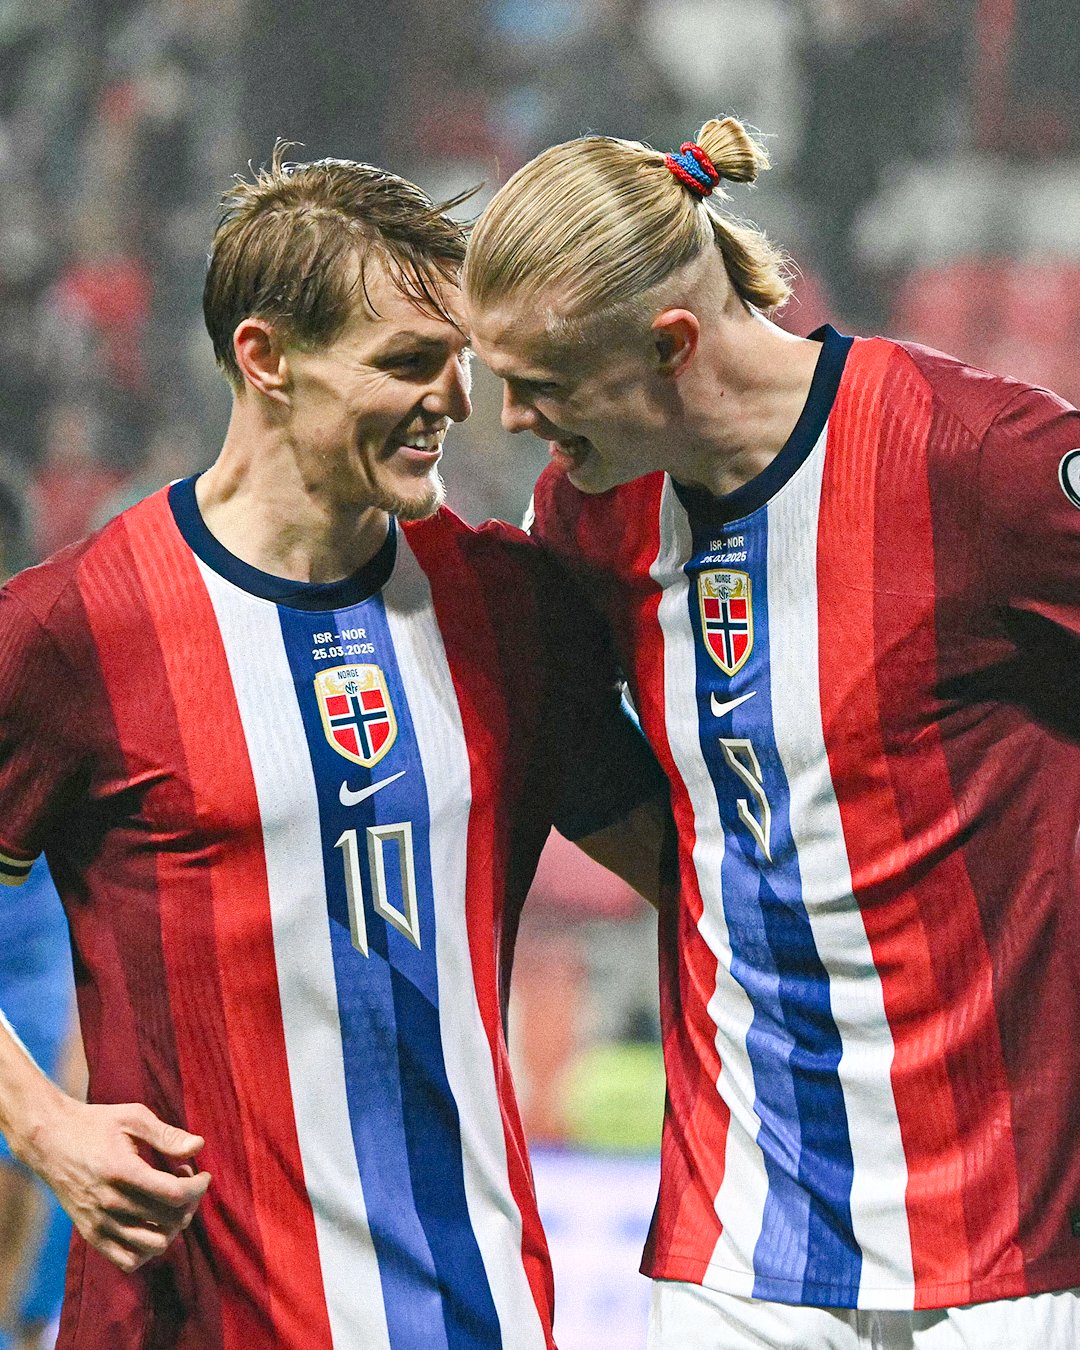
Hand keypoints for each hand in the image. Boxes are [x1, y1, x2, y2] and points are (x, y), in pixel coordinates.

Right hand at [18, 1094, 210, 1272]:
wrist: (49, 1142)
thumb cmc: (96, 1124)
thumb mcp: (133, 1118)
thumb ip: (167, 1135)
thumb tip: (199, 1147)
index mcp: (122, 1171)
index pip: (174, 1194)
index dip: (197, 1188)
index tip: (204, 1176)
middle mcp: (110, 1203)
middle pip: (168, 1220)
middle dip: (189, 1202)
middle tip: (185, 1182)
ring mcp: (99, 1223)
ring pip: (153, 1245)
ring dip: (173, 1227)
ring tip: (170, 1204)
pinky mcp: (91, 1235)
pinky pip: (128, 1260)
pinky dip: (148, 1249)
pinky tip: (152, 1223)